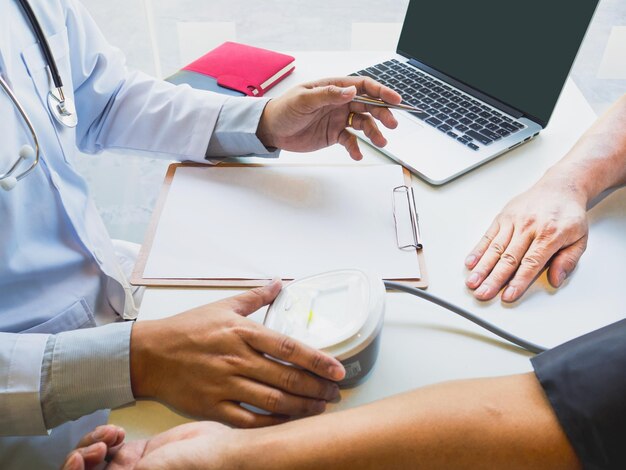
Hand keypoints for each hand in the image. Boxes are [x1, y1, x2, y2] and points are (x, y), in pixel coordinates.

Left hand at [63, 422, 236, 469]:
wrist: (218, 453)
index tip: (77, 463)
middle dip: (80, 461)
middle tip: (97, 450)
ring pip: (90, 459)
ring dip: (92, 445)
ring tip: (110, 437)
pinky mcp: (136, 454)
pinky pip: (107, 445)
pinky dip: (105, 436)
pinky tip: (118, 433)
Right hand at [130, 280, 344, 427]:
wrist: (148, 354)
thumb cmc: (185, 329)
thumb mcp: (221, 306)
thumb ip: (254, 296)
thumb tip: (278, 282)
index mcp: (242, 332)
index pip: (290, 347)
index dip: (318, 360)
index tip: (338, 370)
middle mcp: (237, 358)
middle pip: (287, 377)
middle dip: (317, 388)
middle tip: (335, 393)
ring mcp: (225, 384)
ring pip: (273, 401)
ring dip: (301, 407)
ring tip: (320, 408)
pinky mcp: (212, 406)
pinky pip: (248, 420)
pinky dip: (271, 424)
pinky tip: (288, 423)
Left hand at [256, 76, 401, 159]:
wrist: (271, 130)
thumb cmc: (284, 109)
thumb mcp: (303, 100)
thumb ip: (327, 95)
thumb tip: (350, 91)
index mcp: (334, 88)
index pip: (363, 86)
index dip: (382, 91)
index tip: (395, 100)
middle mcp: (339, 102)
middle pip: (368, 105)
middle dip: (383, 114)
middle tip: (392, 125)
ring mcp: (338, 118)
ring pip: (363, 124)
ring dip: (374, 133)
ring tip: (380, 143)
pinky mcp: (334, 135)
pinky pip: (351, 140)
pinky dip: (356, 148)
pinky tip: (358, 154)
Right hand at [465, 181, 588, 301]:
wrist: (559, 187)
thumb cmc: (568, 215)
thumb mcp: (580, 239)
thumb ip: (568, 261)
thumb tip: (556, 279)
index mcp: (550, 233)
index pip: (531, 263)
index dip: (518, 281)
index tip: (508, 295)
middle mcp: (529, 226)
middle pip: (508, 258)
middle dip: (494, 279)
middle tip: (483, 294)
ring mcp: (513, 220)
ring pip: (495, 248)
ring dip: (482, 268)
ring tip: (473, 283)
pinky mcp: (503, 217)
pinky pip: (488, 236)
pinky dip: (478, 250)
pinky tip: (470, 262)